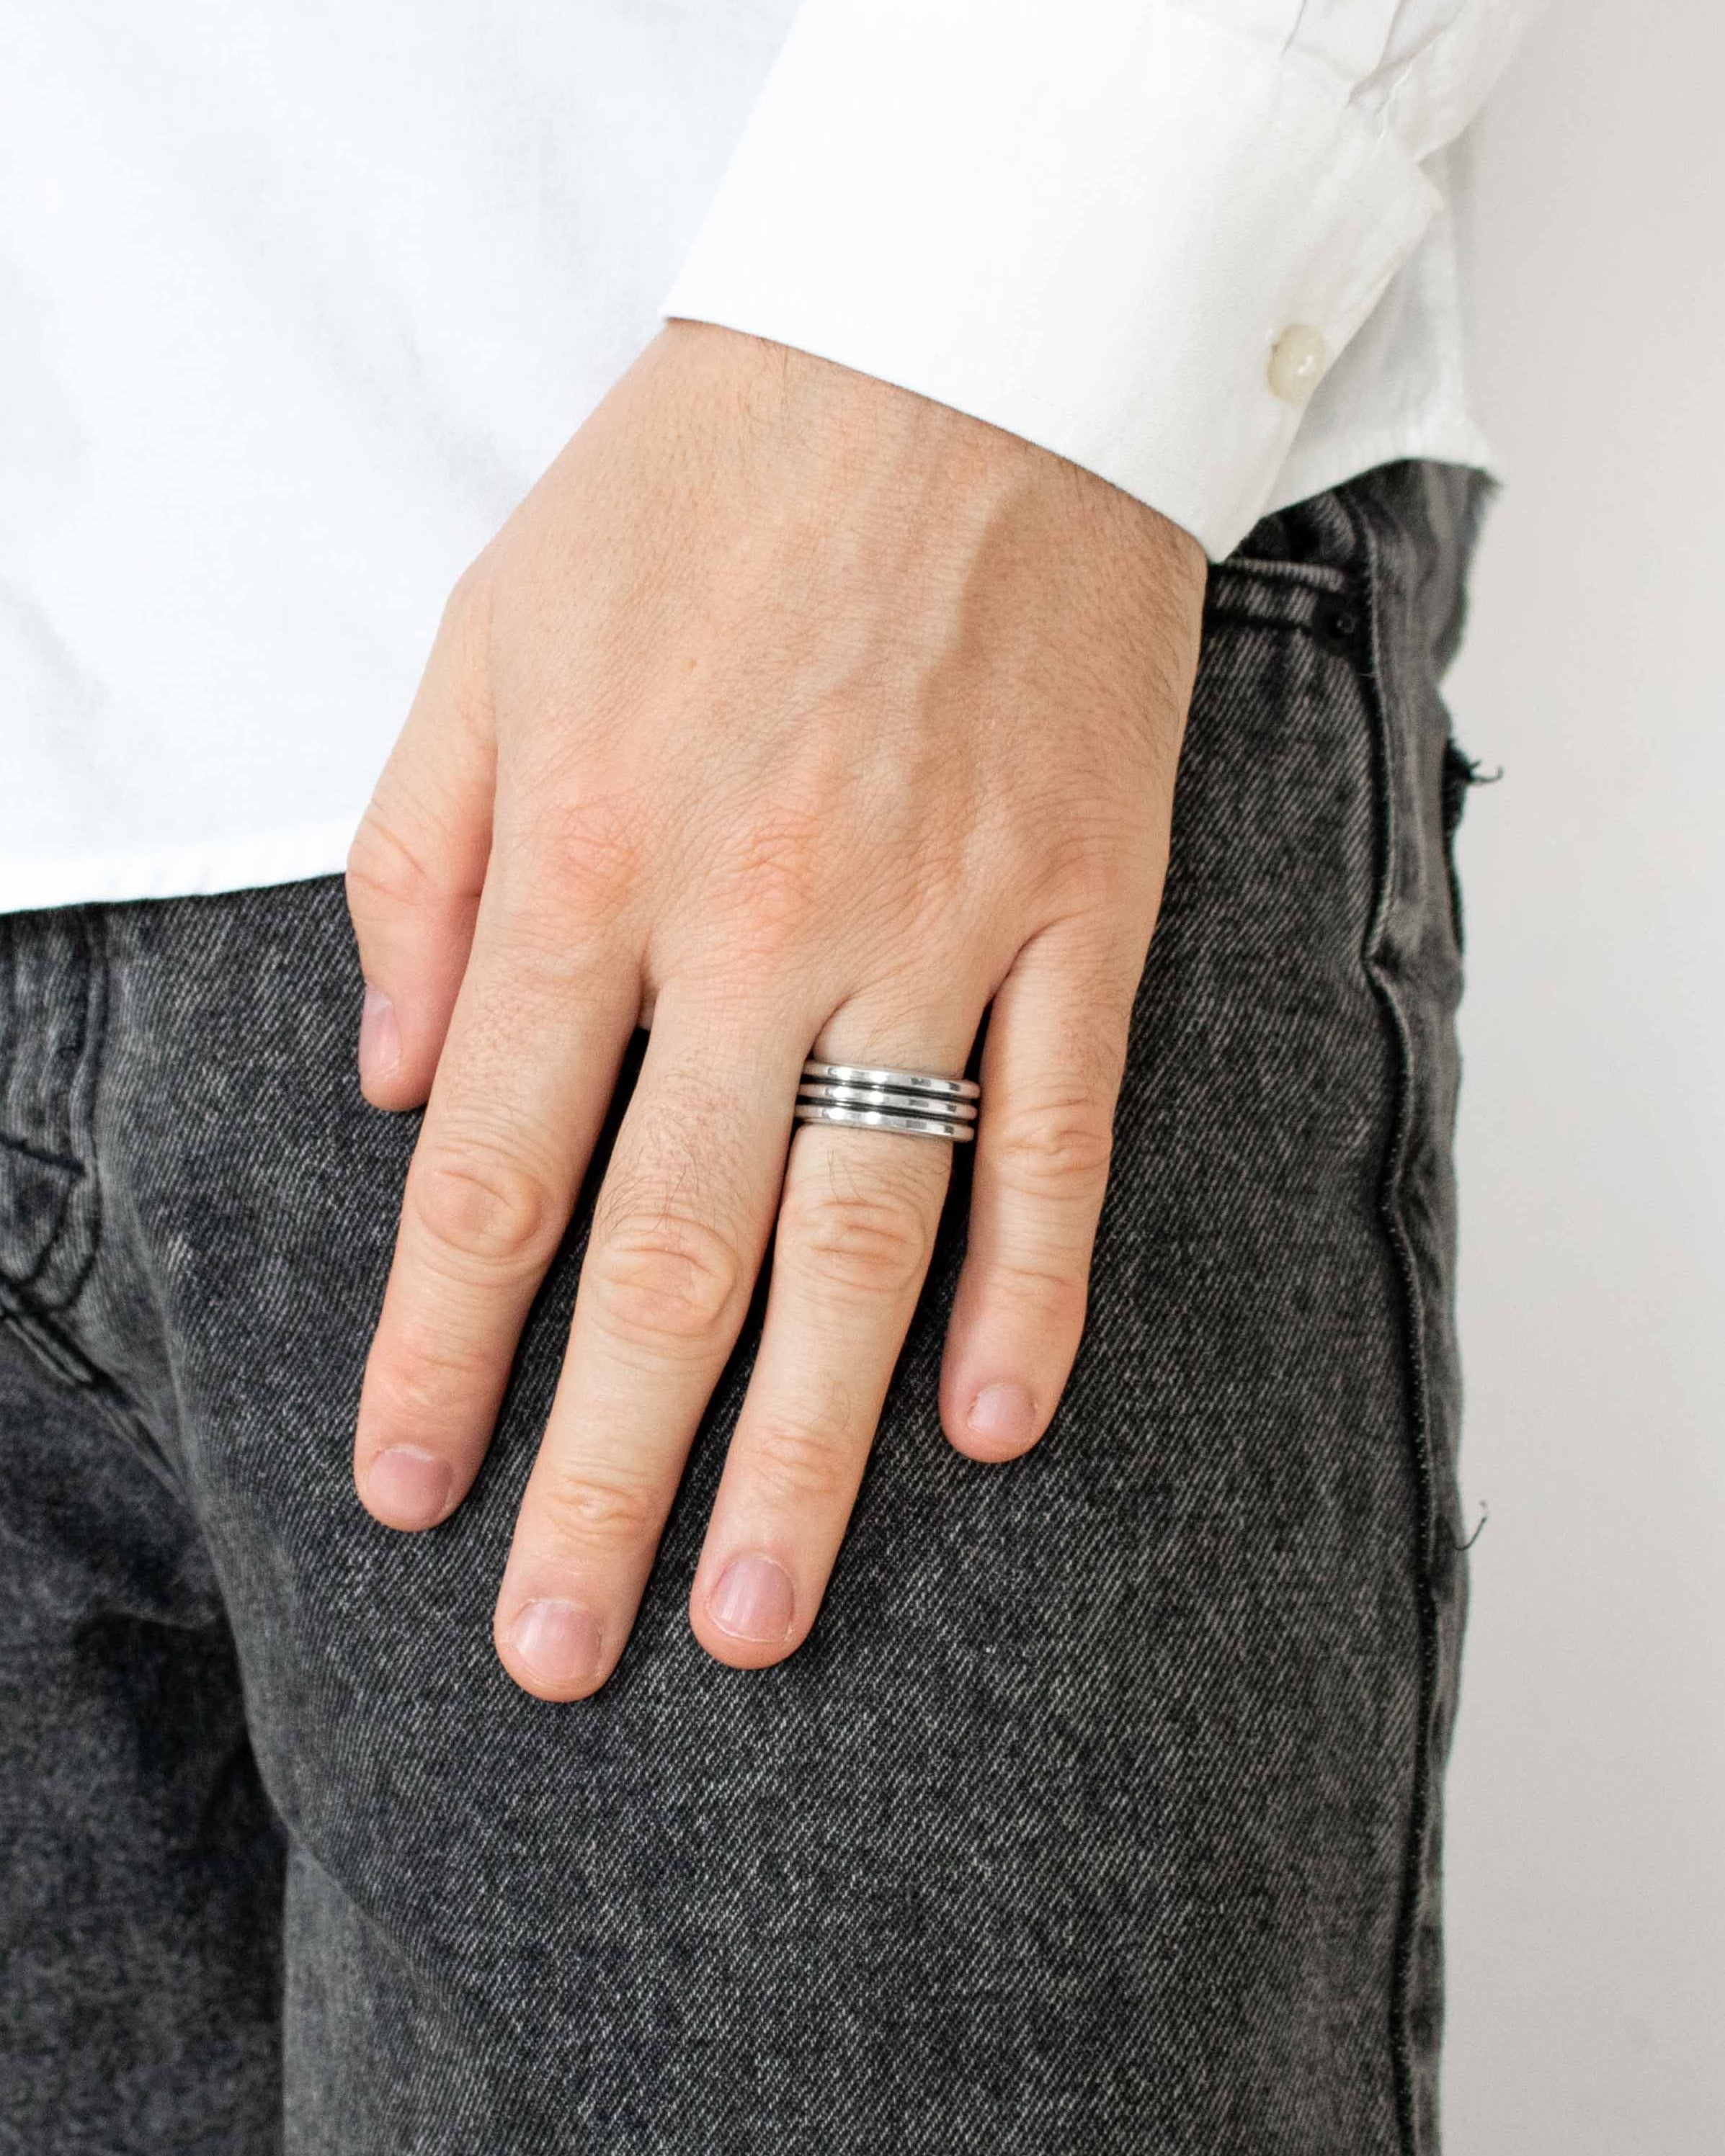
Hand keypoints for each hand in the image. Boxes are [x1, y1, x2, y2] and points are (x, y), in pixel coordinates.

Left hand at [347, 322, 1204, 1698]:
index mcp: (592, 857)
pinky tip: (992, 1425)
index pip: (497, 1170)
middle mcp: (759, 922)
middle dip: (605, 1471)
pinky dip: (1034, 1285)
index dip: (442, 1351)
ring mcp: (939, 923)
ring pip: (861, 1235)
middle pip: (668, 1254)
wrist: (966, 343)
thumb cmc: (704, 485)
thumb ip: (423, 867)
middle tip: (567, 1648)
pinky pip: (1062, 1133)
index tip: (410, 1492)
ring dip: (806, 1440)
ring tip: (759, 1610)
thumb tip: (410, 1086)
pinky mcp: (1084, 909)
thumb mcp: (488, 636)